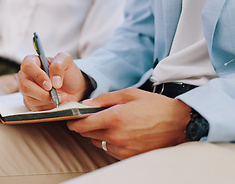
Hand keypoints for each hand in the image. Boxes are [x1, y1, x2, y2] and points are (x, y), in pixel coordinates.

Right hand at [18, 52, 92, 110]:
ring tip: (60, 96)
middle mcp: (26, 76)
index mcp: (32, 61)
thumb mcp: (67, 61)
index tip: (50, 85)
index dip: (38, 76)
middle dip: (43, 93)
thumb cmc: (68, 72)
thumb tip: (53, 81)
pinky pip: (35, 108)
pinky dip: (48, 106)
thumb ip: (58, 66)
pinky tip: (55, 101)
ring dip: (48, 100)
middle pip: (25, 86)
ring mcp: (27, 90)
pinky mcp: (30, 102)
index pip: (28, 67)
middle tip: (56, 93)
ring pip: (30, 99)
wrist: (74, 87)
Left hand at [67, 88, 190, 159]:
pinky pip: (110, 150)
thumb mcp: (129, 94)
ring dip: (98, 134)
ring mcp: (123, 149)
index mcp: (114, 118)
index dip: (73, 121)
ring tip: (111, 125)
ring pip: (98, 143)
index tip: (71, 119)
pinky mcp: (129, 156)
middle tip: (91, 118)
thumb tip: (86, 104)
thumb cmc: (155, 106)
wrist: (180, 124)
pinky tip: (120, 133)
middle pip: (88, 134)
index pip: (83, 124)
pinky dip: (110, 142)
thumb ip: (104, 99)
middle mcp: (116, 136)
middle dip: (86, 126)